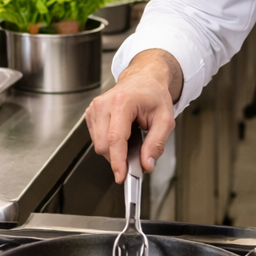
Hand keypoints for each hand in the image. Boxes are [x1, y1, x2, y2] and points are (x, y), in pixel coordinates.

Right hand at [84, 49, 182, 183]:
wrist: (143, 79)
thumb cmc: (153, 95)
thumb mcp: (165, 120)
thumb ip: (156, 144)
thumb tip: (146, 164)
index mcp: (122, 102)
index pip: (116, 138)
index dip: (118, 161)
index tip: (121, 176)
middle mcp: (104, 104)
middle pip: (104, 145)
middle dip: (119, 157)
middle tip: (137, 152)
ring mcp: (94, 108)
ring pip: (98, 145)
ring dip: (114, 150)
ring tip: (131, 136)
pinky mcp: (90, 114)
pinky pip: (96, 139)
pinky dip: (109, 143)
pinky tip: (121, 133)